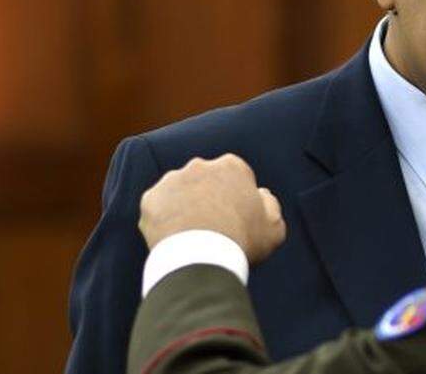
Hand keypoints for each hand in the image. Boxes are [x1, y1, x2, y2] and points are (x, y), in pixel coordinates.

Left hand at [139, 153, 286, 263]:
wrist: (201, 260)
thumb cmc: (242, 243)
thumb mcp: (274, 227)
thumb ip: (270, 205)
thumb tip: (261, 195)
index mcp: (232, 166)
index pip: (234, 176)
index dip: (236, 196)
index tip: (236, 217)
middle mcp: (200, 166)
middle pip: (205, 179)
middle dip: (207, 196)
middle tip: (212, 226)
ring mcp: (172, 181)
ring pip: (179, 191)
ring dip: (184, 206)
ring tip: (191, 235)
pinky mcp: (151, 199)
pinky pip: (158, 208)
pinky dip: (164, 219)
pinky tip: (174, 237)